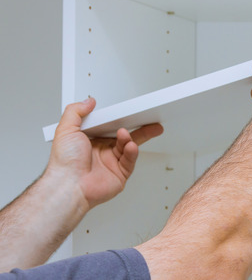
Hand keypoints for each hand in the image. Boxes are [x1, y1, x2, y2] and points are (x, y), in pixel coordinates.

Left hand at [46, 98, 163, 208]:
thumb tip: (88, 102)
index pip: (110, 126)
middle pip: (125, 136)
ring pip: (129, 147)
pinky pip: (130, 161)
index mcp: (91, 141)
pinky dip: (132, 153)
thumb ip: (75, 112)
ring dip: (130, 139)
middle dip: (139, 128)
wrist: (69, 186)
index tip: (129, 112)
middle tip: (150, 121)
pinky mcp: (120, 174)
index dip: (120, 119)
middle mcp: (102, 152)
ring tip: (125, 134)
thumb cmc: (64, 163)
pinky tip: (130, 147)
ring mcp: (111, 163)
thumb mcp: (65, 130)